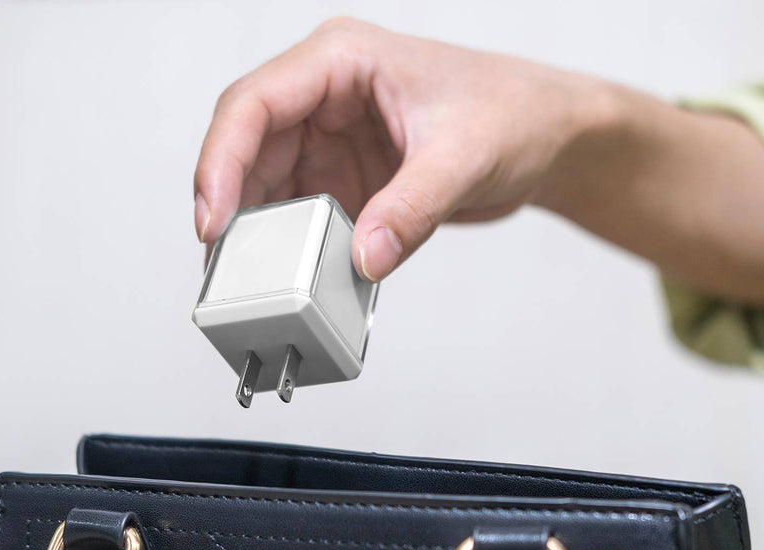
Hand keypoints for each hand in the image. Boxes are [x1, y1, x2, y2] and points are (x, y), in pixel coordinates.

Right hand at [193, 17, 609, 281]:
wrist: (549, 136)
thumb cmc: (514, 113)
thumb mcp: (463, 158)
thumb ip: (411, 209)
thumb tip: (363, 258)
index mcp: (342, 60)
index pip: (254, 102)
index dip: (222, 160)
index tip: (214, 219)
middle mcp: (325, 94)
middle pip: (247, 145)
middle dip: (230, 203)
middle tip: (224, 262)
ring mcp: (331, 135)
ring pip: (266, 182)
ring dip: (258, 228)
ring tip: (252, 275)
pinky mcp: (345, 175)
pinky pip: (300, 209)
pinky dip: (291, 242)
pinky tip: (292, 272)